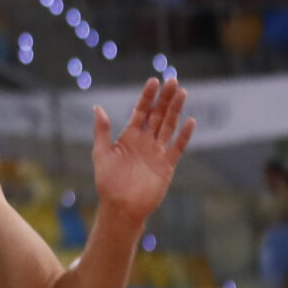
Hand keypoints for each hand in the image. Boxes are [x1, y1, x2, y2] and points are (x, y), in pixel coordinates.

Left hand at [90, 77, 195, 223]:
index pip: (141, 111)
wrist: (121, 207)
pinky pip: (177, 147)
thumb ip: (102, 131)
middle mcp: (145, 141)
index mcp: (129, 136)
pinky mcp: (167, 165)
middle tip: (173, 80)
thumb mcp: (101, 153)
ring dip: (175, 110)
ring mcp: (157, 152)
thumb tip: (97, 107)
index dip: (147, 96)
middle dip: (165, 98)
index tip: (154, 81)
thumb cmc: (108, 182)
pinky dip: (184, 135)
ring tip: (182, 92)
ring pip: (169, 126)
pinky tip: (190, 121)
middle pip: (158, 115)